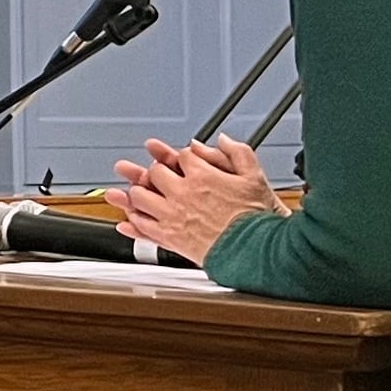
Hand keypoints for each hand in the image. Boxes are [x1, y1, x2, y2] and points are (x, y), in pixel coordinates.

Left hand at [110, 135, 282, 263]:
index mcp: (202, 176)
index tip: (183, 160)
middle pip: (155, 173)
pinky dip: (134, 221)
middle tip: (158, 175)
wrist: (256, 251)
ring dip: (139, 193)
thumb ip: (237, 152)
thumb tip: (222, 139)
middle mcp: (182, 193)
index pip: (181, 156)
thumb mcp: (255, 177)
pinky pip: (142, 225)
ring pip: (140, 197)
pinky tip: (132, 219)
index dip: (182, 156)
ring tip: (141, 193)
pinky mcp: (169, 238)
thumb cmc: (258, 217)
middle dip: (156, 171)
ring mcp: (172, 216)